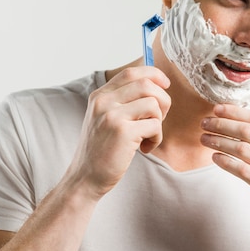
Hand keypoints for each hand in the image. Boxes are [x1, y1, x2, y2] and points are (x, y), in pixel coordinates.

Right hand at [67, 66, 170, 198]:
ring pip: (154, 104)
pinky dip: (156, 138)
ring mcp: (112, 115)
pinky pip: (155, 125)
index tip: (164, 85)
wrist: (85, 178)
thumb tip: (156, 84)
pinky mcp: (122, 132)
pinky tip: (145, 148)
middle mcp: (103, 101)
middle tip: (158, 119)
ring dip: (159, 122)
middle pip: (146, 84)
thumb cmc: (101, 149)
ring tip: (148, 136)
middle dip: (163, 100)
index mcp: (99, 95)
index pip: (131, 72)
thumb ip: (123, 101)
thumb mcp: (104, 118)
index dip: (153, 74)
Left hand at [199, 98, 249, 234]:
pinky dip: (225, 162)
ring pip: (242, 149)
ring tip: (204, 139)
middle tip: (204, 123)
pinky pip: (242, 171)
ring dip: (219, 141)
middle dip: (222, 124)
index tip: (216, 109)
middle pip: (248, 131)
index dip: (234, 112)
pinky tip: (214, 157)